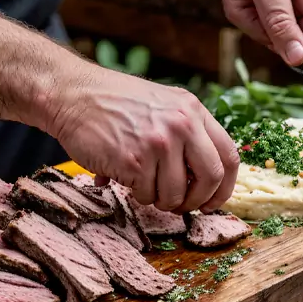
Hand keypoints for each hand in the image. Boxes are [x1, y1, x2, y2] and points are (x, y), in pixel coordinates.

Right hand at [47, 66, 238, 212]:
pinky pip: (147, 196)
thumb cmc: (116, 103)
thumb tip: (208, 178)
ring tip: (147, 187)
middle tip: (184, 206)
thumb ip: (189, 132)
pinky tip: (128, 179)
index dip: (225, 186)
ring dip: (163, 200)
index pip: (229, 156)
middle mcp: (182, 124)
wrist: (73, 95)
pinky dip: (138, 195)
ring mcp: (159, 143)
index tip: (214, 200)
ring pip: (177, 194)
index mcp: (194, 110)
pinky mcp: (134, 161)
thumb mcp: (164, 105)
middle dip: (198, 201)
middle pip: (211, 179)